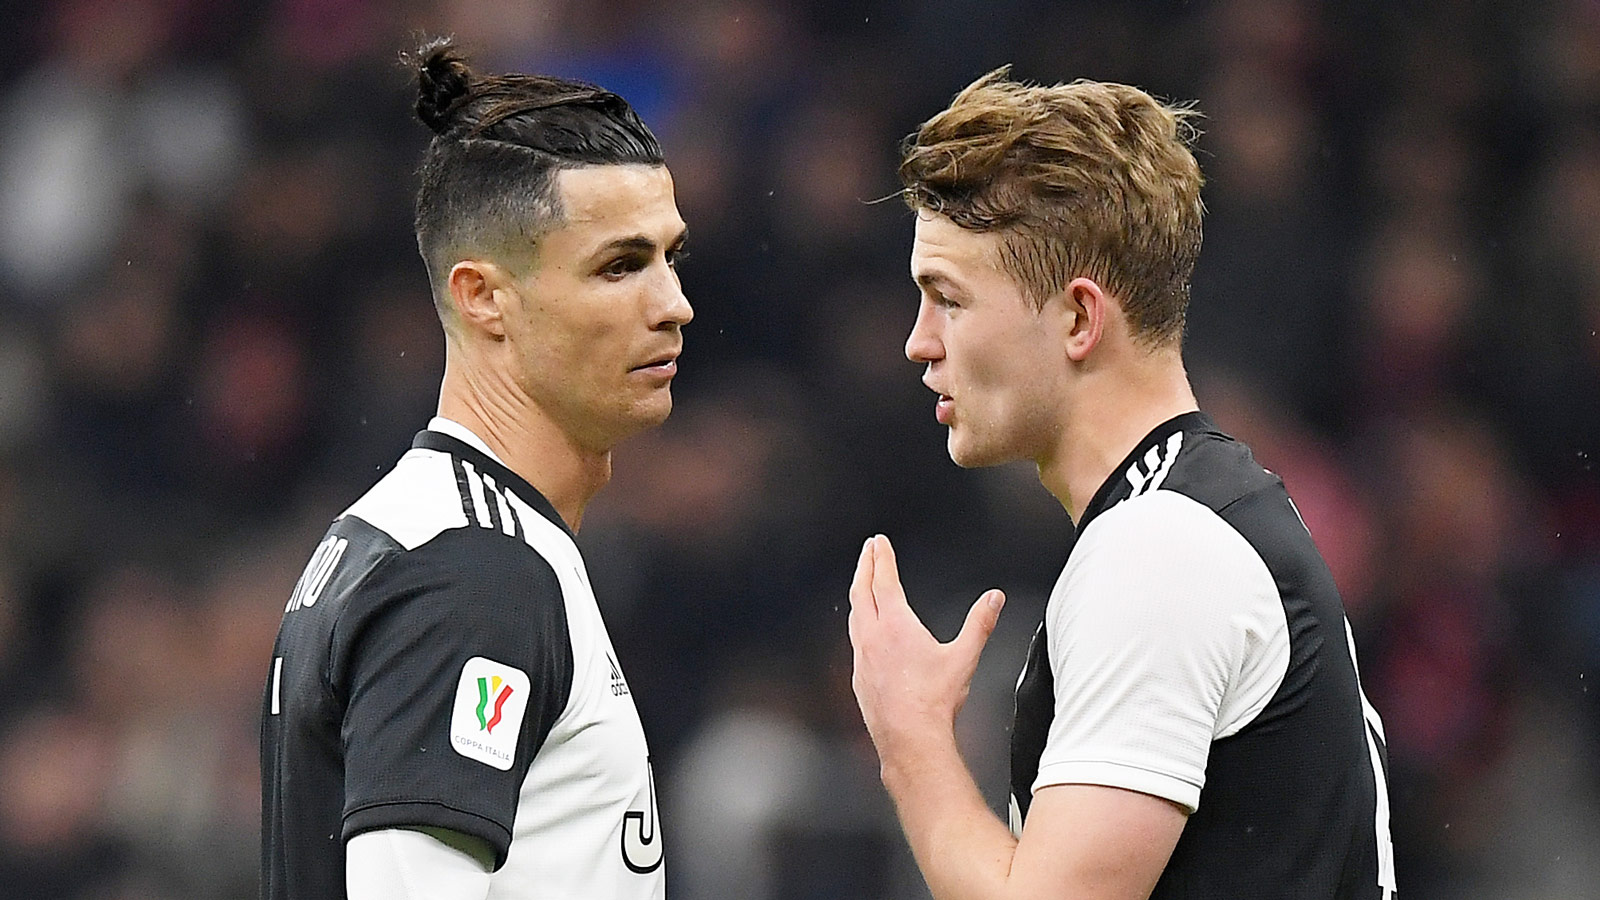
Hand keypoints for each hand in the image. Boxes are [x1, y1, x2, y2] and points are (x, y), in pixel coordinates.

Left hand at [847, 534, 1005, 765]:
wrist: (909, 738)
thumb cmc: (933, 702)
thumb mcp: (964, 657)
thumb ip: (980, 624)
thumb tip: (993, 599)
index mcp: (895, 625)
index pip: (884, 580)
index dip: (882, 558)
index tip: (879, 543)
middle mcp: (872, 637)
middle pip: (861, 591)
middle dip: (865, 567)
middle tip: (867, 552)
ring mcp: (861, 657)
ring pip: (854, 615)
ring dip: (858, 594)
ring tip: (862, 585)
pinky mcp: (858, 676)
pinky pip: (854, 640)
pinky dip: (858, 623)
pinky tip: (863, 632)